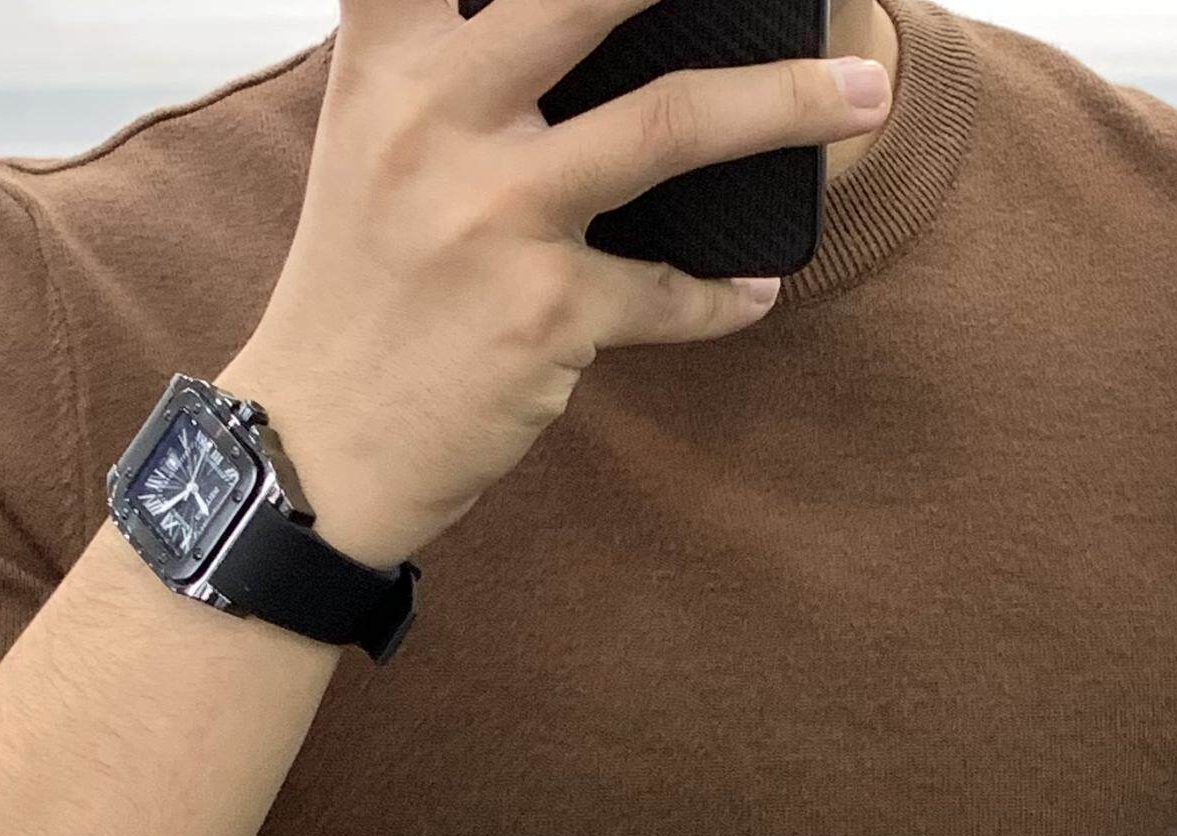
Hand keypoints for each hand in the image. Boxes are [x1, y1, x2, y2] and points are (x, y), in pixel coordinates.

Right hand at [221, 0, 889, 564]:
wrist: (314, 452)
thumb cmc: (361, 293)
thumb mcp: (375, 146)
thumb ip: (454, 68)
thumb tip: (587, 32)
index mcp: (389, 65)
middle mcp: (436, 121)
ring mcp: (493, 217)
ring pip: (669, 124)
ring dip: (786, 104)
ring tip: (862, 93)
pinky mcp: (542, 314)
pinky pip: (669, 293)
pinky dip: (721, 295)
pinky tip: (751, 290)